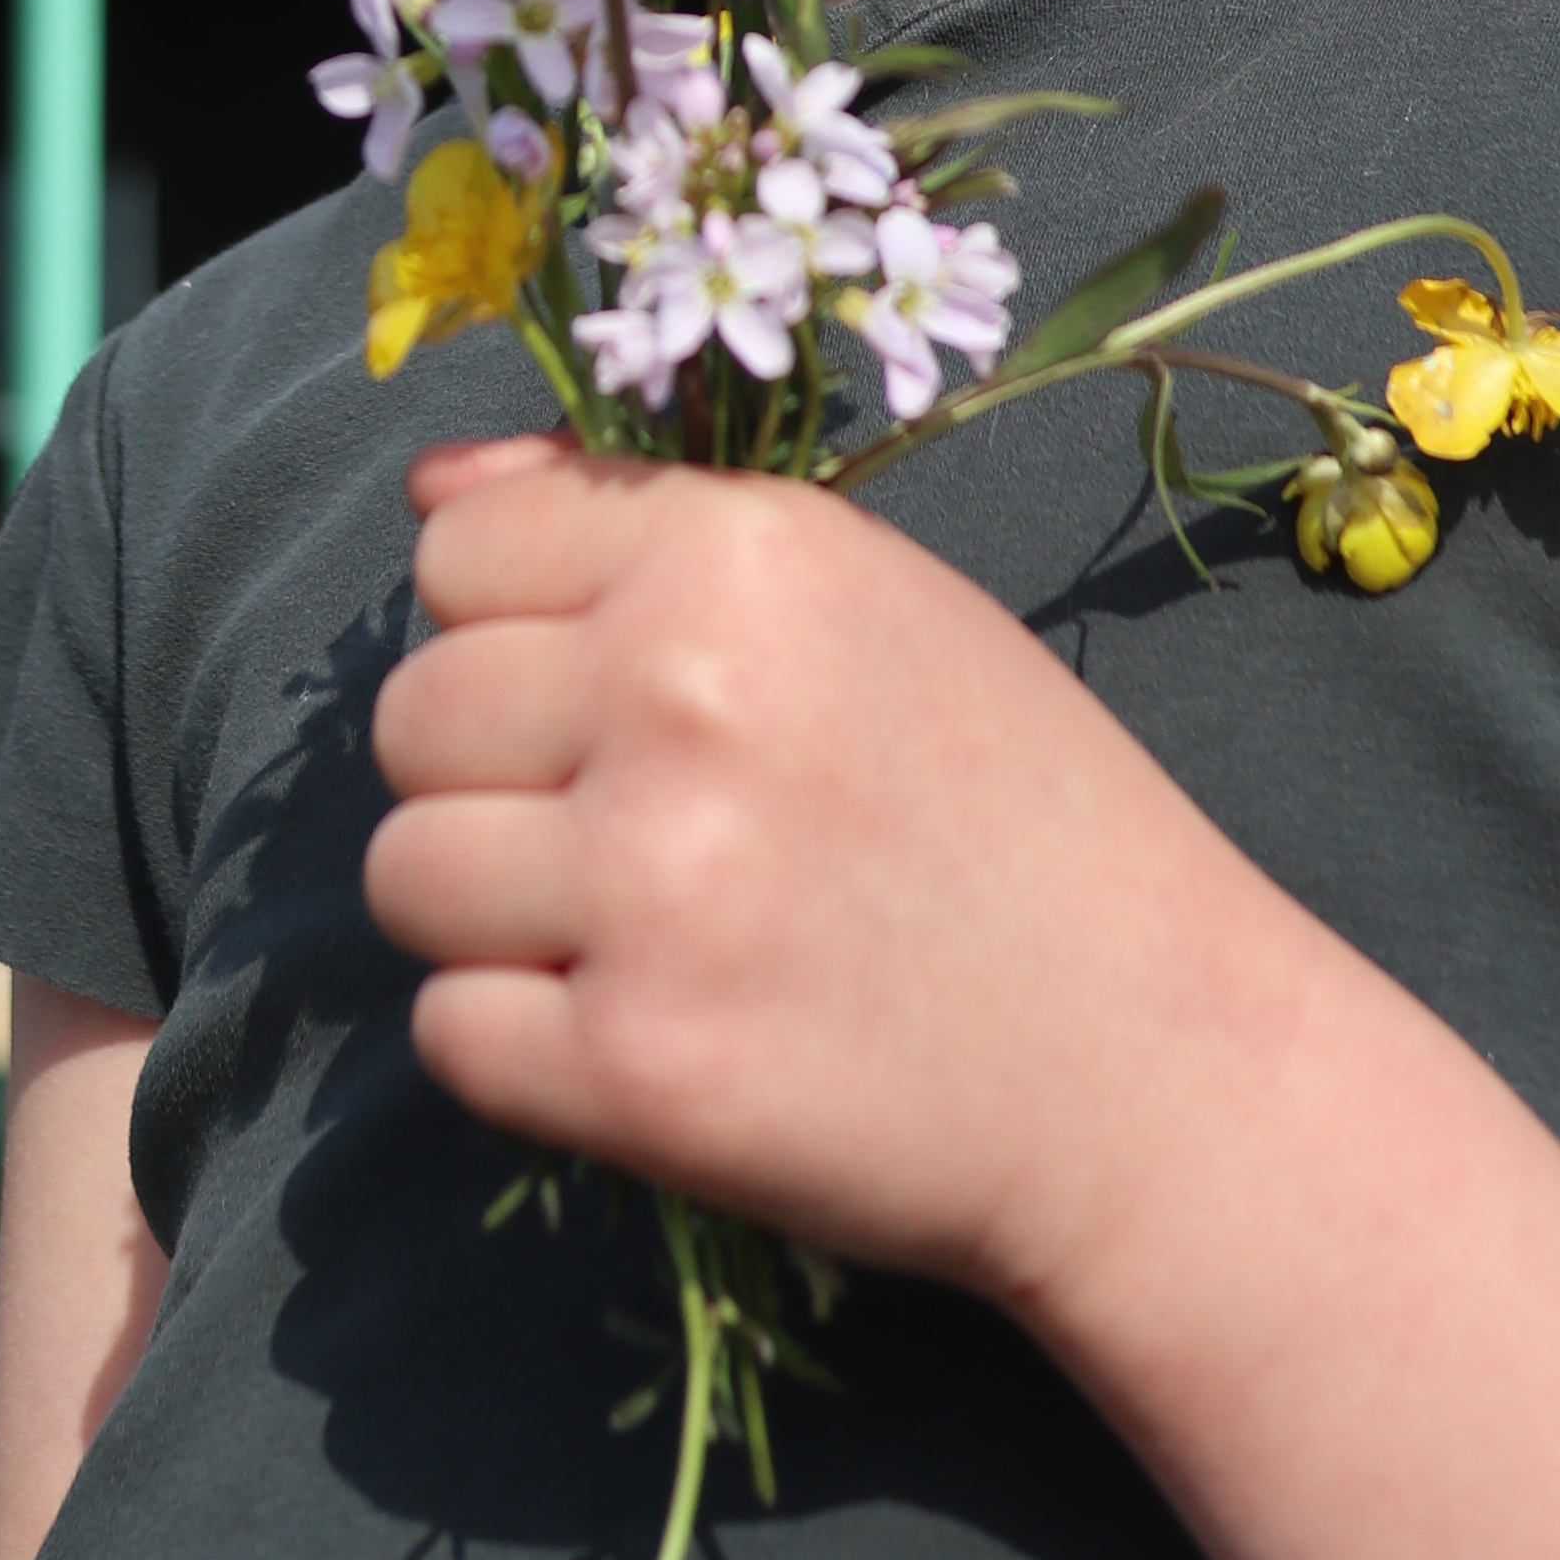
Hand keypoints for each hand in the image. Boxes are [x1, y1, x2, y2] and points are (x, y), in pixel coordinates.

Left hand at [363, 436, 1309, 1324]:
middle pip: (411, 718)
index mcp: (740, 556)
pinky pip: (448, 1035)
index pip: (455, 551)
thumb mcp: (863, 598)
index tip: (609, 698)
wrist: (1157, 1065)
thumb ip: (633, 525)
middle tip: (637, 836)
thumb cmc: (1012, 814)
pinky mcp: (637, 1072)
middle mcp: (681, 698)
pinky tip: (652, 1034)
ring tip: (641, 938)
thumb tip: (427, 487)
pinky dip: (524, 1051)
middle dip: (493, 779)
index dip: (511, 629)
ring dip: (493, 919)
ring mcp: (653, 890)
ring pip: (402, 875)